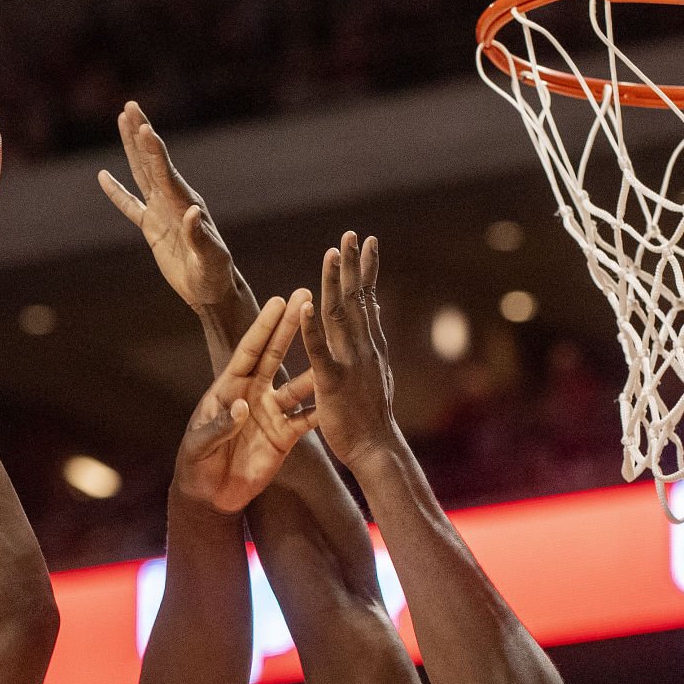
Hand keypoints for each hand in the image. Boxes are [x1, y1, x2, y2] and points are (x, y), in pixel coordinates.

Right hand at [99, 102, 236, 311]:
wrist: (211, 288)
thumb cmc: (214, 274)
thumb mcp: (210, 258)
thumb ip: (200, 236)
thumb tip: (191, 213)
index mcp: (185, 204)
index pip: (165, 173)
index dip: (154, 151)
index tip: (144, 128)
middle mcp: (173, 201)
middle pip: (151, 161)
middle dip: (140, 133)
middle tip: (130, 106)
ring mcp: (161, 211)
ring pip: (141, 173)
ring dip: (131, 148)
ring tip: (123, 120)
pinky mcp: (152, 227)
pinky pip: (129, 205)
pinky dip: (116, 192)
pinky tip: (103, 176)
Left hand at [173, 293, 318, 513]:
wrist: (209, 495)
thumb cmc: (195, 464)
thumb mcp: (200, 444)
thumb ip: (221, 424)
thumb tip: (243, 405)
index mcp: (228, 388)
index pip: (248, 351)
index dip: (263, 327)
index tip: (278, 301)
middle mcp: (253, 393)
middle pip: (275, 355)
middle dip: (290, 327)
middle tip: (308, 296)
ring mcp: (272, 412)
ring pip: (299, 384)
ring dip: (317, 366)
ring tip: (336, 345)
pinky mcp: (285, 436)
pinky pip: (309, 418)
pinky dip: (325, 407)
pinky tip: (342, 394)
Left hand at [298, 232, 399, 468]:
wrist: (377, 450)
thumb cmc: (371, 421)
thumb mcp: (373, 380)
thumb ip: (369, 357)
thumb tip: (373, 340)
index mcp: (369, 346)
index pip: (366, 301)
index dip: (365, 272)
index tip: (367, 244)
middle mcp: (364, 348)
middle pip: (357, 298)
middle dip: (354, 264)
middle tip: (352, 233)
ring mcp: (350, 363)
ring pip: (340, 315)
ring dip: (336, 282)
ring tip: (331, 253)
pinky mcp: (333, 382)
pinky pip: (320, 352)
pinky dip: (312, 328)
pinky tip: (306, 305)